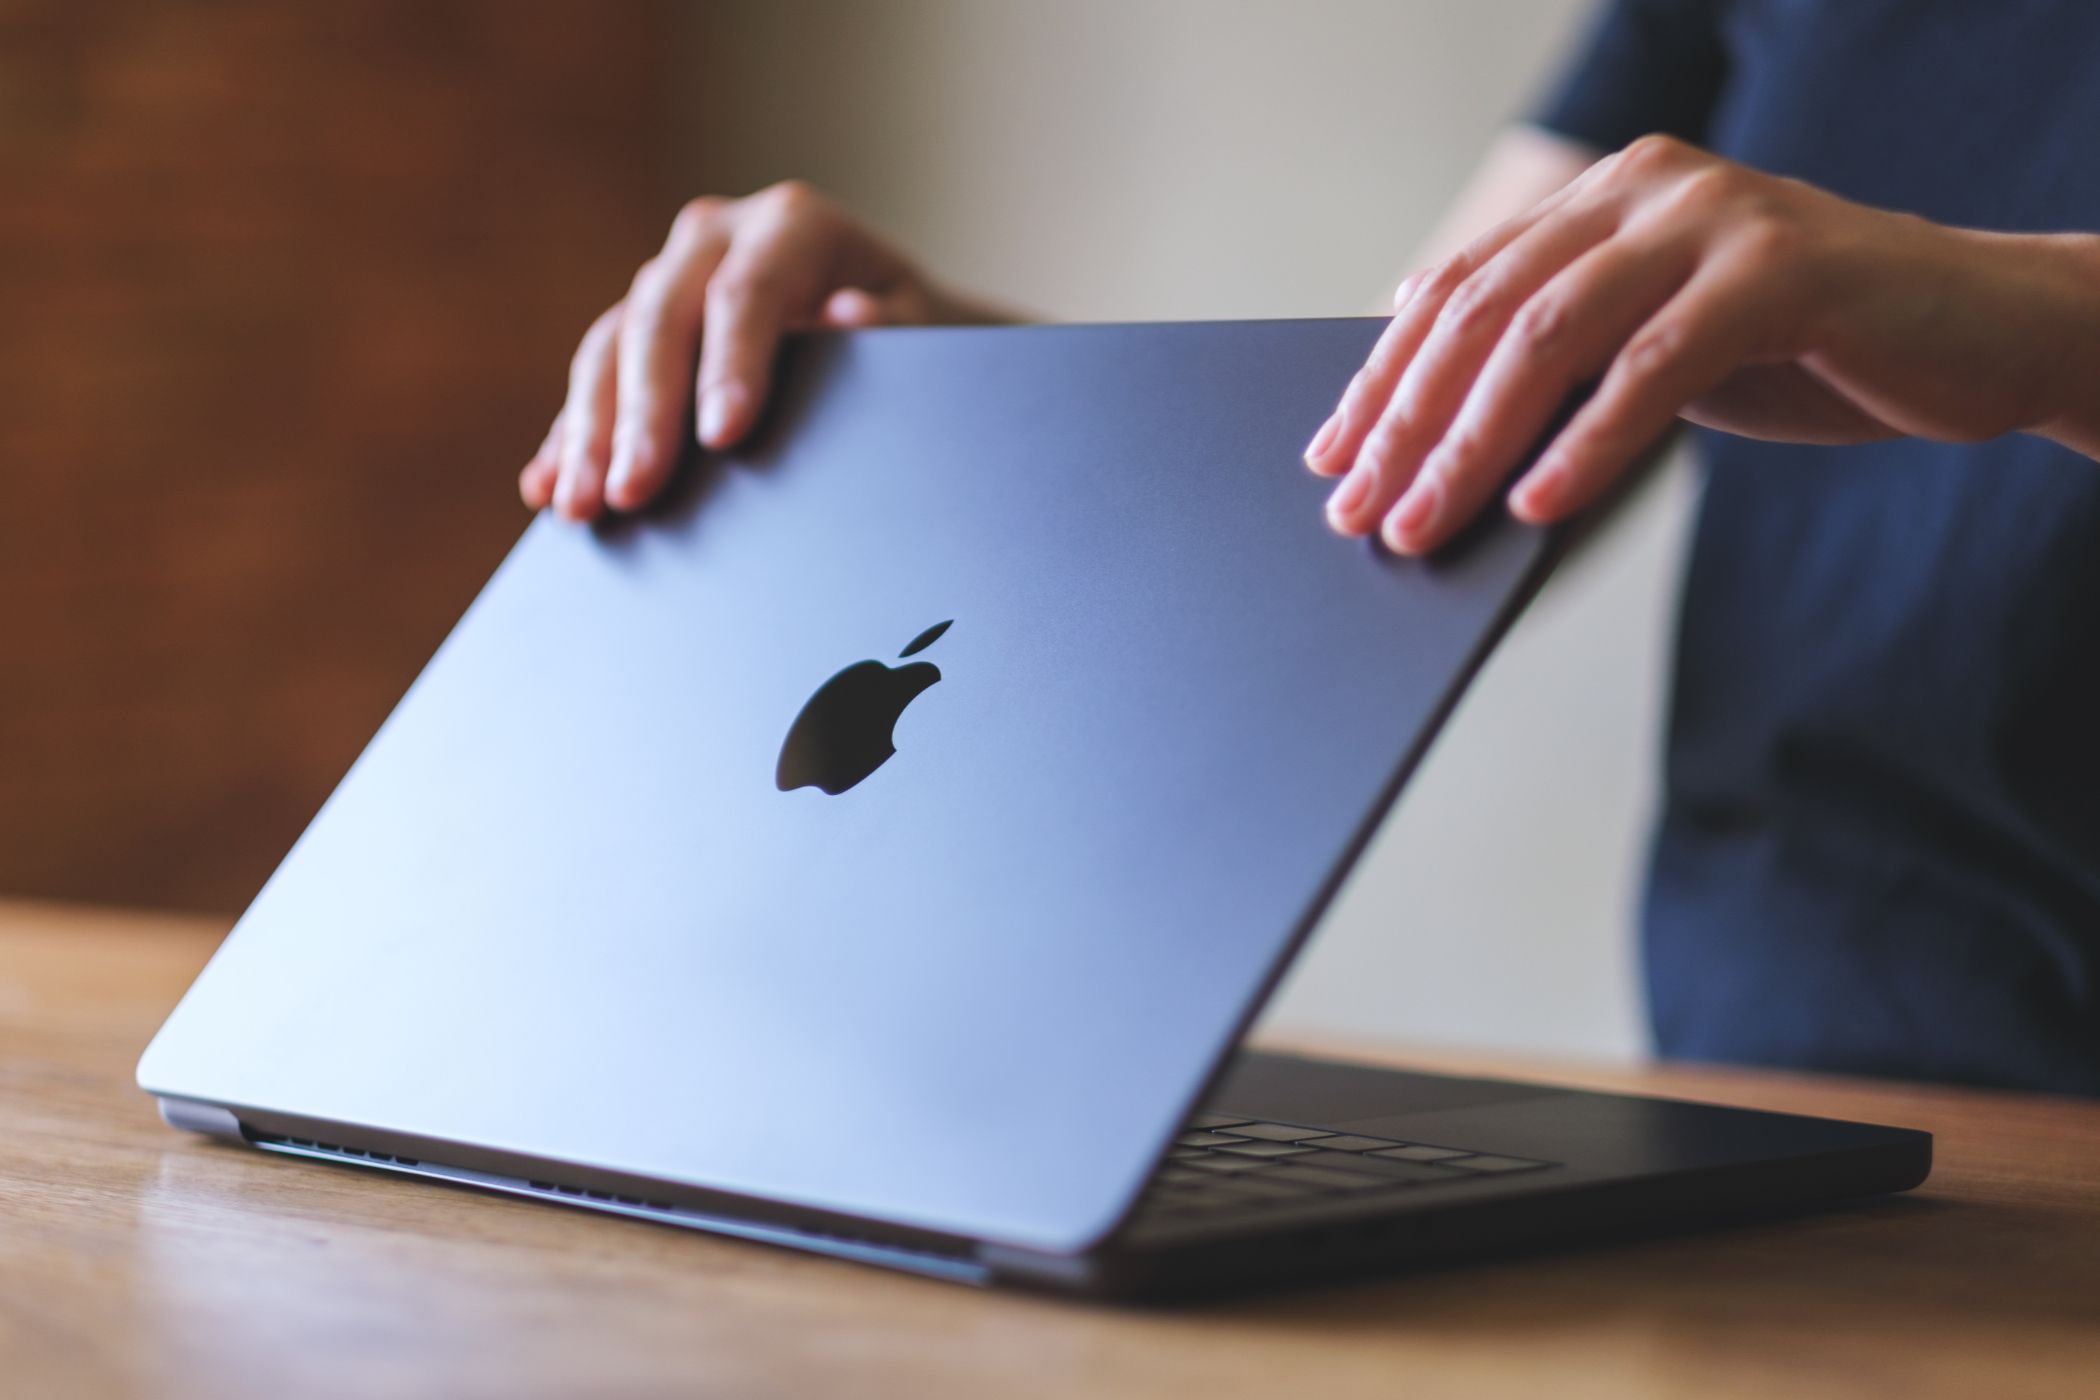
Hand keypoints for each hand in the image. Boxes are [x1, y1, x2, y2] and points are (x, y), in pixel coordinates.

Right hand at [522, 181, 1008, 520]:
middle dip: (643, 414)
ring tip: (581, 508)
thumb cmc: (915, 327)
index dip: (729, 364)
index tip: (722, 438)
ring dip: (589, 432)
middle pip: (660, 320)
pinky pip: (593, 378)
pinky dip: (569, 436)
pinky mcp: (639, 323)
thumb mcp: (928, 326)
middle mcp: (716, 236)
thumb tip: (849, 319)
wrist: (894, 316)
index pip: (745, 292)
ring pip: (611, 346)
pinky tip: (548, 487)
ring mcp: (668, 277)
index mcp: (791, 225)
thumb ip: (895, 327)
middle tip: (633, 493)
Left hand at [1303, 134, 2099, 553]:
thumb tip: (1434, 447)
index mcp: (1600, 201)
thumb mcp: (1656, 354)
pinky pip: (1656, 366)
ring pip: (1551, 336)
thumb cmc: (1800, 352)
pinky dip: (1589, 444)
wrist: (1974, 331)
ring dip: (1472, 445)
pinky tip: (1537, 507)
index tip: (1329, 459)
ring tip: (1423, 526)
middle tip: (1357, 511)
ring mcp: (1714, 219)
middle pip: (1485, 313)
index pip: (1457, 289)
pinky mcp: (1782, 269)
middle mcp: (1645, 189)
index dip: (1383, 378)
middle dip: (1408, 424)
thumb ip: (1564, 369)